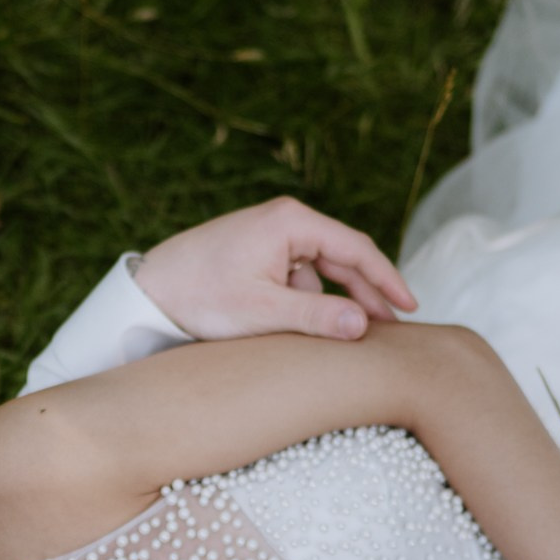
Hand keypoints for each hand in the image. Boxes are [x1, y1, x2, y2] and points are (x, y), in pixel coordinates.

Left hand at [135, 197, 415, 340]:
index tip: (411, 309)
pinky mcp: (258, 253)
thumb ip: (316, 318)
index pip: (357, 250)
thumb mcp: (262, 313)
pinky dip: (308, 301)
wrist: (148, 292)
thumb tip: (364, 325)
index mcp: (292, 222)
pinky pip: (297, 277)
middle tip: (392, 329)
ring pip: (320, 271)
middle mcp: (285, 220)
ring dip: (334, 303)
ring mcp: (271, 236)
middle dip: (367, 294)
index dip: (388, 280)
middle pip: (343, 258)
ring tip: (349, 339)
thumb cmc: (200, 297)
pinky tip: (305, 330)